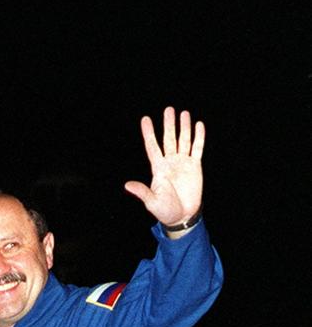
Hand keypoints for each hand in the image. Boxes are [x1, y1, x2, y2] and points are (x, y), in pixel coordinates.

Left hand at [124, 107, 204, 229]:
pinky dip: (199, 137)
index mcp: (158, 169)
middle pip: (169, 139)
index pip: (152, 147)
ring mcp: (183, 163)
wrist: (182, 216)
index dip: (149, 133)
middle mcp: (170, 162)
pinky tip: (198, 125)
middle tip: (168, 110)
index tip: (145, 119)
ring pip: (183, 140)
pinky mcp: (195, 167)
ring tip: (184, 113)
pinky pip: (197, 148)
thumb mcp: (152, 202)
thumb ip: (142, 191)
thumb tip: (127, 185)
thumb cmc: (165, 211)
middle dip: (168, 124)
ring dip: (183, 127)